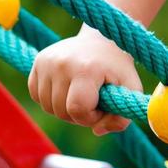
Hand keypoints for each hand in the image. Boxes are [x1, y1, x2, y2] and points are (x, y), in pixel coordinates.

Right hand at [28, 30, 142, 135]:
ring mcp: (47, 61)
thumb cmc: (117, 67)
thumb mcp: (130, 89)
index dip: (90, 117)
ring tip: (81, 93)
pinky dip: (51, 99)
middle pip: (61, 112)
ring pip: (48, 107)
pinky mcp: (38, 61)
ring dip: (64, 108)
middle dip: (79, 115)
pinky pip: (37, 96)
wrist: (102, 36)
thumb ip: (121, 117)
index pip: (78, 109)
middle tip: (93, 100)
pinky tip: (66, 88)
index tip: (101, 106)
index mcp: (86, 69)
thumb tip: (98, 131)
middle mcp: (62, 63)